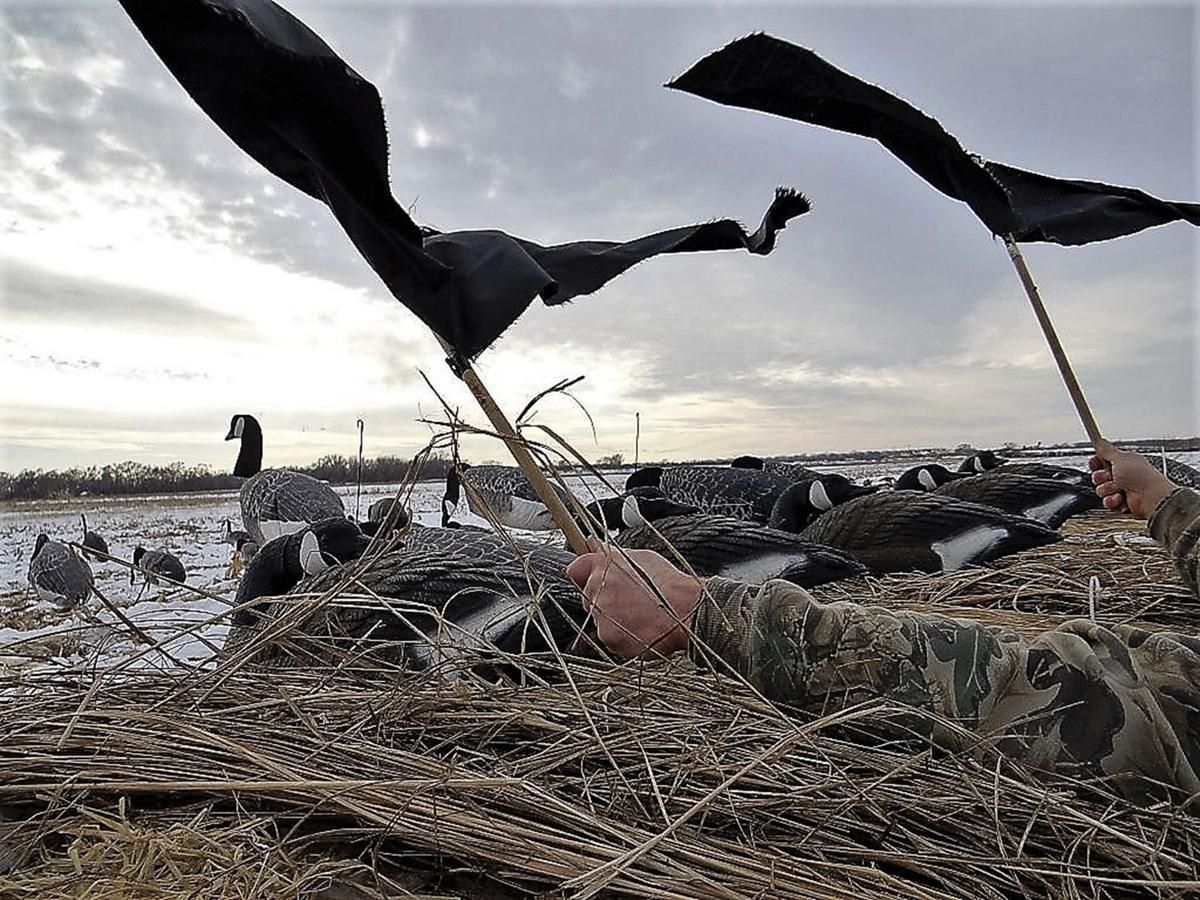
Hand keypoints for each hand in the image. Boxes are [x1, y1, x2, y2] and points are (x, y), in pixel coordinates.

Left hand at [566, 538, 701, 658]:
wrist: (686, 610)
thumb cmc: (667, 582)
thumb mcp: (640, 557)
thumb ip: (610, 553)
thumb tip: (591, 543)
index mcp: (602, 565)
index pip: (576, 569)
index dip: (585, 575)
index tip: (594, 579)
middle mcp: (596, 588)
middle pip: (589, 598)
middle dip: (604, 601)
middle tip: (631, 602)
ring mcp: (601, 614)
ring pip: (600, 620)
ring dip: (614, 621)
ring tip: (640, 616)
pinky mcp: (609, 637)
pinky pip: (610, 639)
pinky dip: (623, 638)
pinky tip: (641, 629)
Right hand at [1090, 438, 1175, 519]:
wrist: (1150, 497)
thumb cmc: (1141, 476)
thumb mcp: (1120, 458)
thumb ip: (1106, 450)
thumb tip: (1099, 440)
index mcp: (1124, 463)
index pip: (1103, 461)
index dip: (1097, 463)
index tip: (1095, 463)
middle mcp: (1123, 476)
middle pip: (1099, 476)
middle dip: (1101, 477)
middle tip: (1109, 476)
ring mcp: (1122, 490)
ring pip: (1101, 490)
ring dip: (1108, 489)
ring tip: (1118, 488)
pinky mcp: (1121, 503)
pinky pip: (1107, 501)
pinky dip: (1112, 500)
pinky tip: (1121, 498)